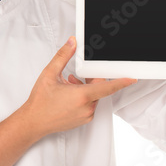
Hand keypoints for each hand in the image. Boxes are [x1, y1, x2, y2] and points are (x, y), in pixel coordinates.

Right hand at [21, 37, 135, 136]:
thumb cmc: (40, 102)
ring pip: (94, 97)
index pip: (107, 87)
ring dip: (85, 90)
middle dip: (89, 80)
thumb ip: (62, 56)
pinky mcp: (83, 120)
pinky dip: (83, 99)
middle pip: (98, 89)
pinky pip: (89, 106)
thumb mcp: (49, 74)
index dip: (121, 82)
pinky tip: (70, 96)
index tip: (132, 78)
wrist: (33, 122)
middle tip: (74, 77)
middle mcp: (87, 107)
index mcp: (82, 96)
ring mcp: (86, 115)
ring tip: (69, 86)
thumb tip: (71, 43)